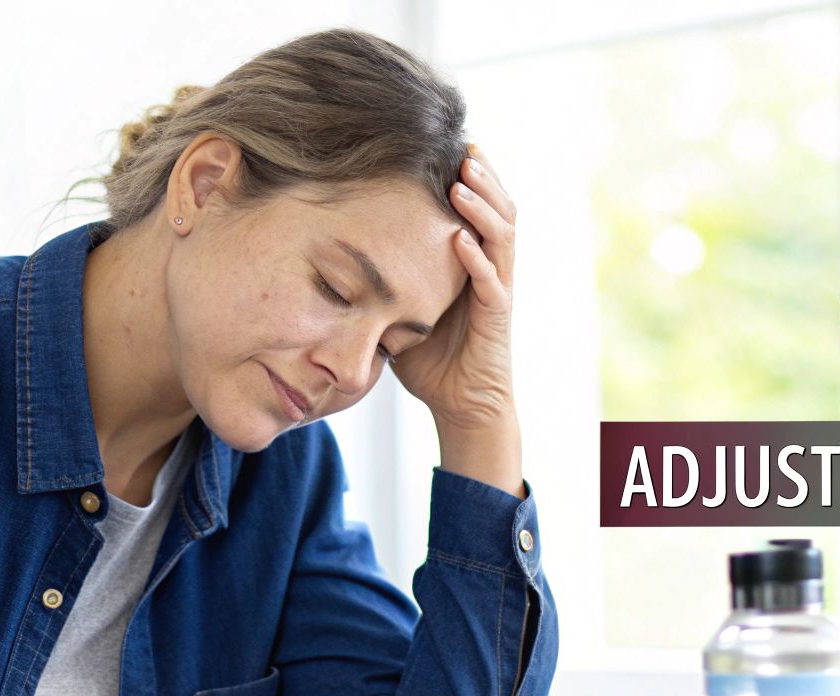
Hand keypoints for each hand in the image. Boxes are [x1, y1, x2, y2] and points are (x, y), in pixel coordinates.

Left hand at [390, 143, 517, 433]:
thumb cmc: (431, 359)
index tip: (445, 146)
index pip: (477, 208)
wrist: (462, 405)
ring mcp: (497, 290)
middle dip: (483, 176)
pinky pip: (492, 282)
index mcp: (471, 260)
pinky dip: (477, 258)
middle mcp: (490, 268)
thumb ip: (386, 278)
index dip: (469, 176)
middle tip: (463, 146)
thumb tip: (337, 251)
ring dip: (483, 205)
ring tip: (463, 178)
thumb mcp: (402, 307)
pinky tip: (459, 239)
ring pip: (502, 235)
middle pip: (499, 209)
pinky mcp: (497, 316)